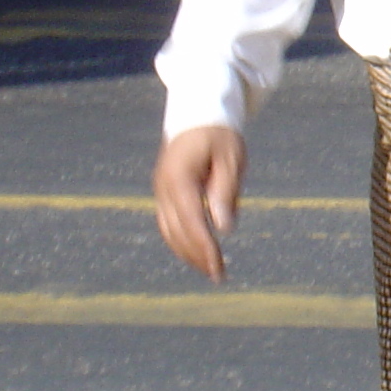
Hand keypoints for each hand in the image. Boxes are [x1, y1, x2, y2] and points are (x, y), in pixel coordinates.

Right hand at [153, 126, 247, 281]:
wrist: (197, 114)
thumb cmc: (220, 135)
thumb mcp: (231, 158)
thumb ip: (225, 192)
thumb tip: (224, 229)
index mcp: (179, 178)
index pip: (191, 221)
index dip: (204, 247)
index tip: (219, 266)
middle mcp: (163, 187)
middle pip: (177, 230)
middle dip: (197, 256)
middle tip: (219, 276)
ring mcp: (160, 190)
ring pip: (168, 230)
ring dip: (187, 252)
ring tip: (209, 271)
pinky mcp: (163, 192)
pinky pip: (168, 222)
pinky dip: (180, 240)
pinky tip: (195, 253)